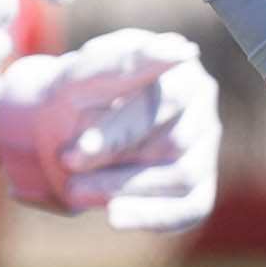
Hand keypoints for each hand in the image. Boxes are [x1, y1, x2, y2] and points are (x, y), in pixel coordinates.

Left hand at [0, 28, 219, 231]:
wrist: (61, 129)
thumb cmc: (77, 95)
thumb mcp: (83, 74)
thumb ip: (123, 61)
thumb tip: (181, 50)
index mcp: (182, 72)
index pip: (168, 99)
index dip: (121, 130)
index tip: (76, 151)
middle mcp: (202, 109)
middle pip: (174, 141)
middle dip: (115, 158)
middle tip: (66, 165)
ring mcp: (204, 150)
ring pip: (182, 176)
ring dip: (123, 188)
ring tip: (74, 190)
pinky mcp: (197, 188)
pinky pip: (188, 209)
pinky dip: (150, 216)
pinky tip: (113, 216)